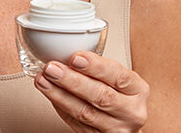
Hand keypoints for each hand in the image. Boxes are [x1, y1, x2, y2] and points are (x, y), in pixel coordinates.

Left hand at [34, 51, 149, 131]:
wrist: (126, 123)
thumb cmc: (120, 95)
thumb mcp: (120, 79)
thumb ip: (99, 68)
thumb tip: (66, 54)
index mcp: (138, 90)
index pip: (118, 76)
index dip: (96, 66)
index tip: (75, 57)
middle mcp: (131, 112)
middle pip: (101, 96)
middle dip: (72, 81)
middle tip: (52, 68)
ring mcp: (116, 129)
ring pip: (85, 113)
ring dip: (60, 95)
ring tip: (43, 81)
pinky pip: (77, 124)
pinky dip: (61, 108)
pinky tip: (51, 95)